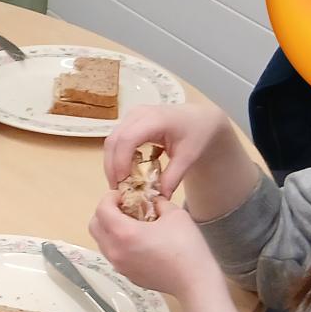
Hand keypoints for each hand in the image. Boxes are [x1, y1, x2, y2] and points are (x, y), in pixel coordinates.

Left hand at [88, 189, 218, 301]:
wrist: (195, 282)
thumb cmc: (186, 247)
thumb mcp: (175, 215)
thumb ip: (158, 203)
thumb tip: (152, 201)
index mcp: (123, 233)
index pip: (102, 209)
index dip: (109, 197)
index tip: (123, 195)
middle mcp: (115, 250)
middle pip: (94, 226)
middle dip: (105, 213)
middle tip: (124, 208)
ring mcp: (119, 266)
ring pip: (102, 242)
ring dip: (110, 230)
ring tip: (132, 225)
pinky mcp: (126, 275)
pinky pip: (113, 255)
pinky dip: (118, 244)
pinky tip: (139, 243)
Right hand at [101, 101, 238, 196]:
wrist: (199, 119)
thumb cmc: (196, 133)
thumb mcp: (188, 157)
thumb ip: (173, 177)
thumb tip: (159, 197)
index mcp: (155, 119)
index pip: (128, 139)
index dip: (120, 161)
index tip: (124, 182)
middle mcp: (138, 114)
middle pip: (113, 140)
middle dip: (112, 166)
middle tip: (118, 188)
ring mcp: (131, 116)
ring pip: (111, 141)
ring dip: (112, 163)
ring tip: (120, 183)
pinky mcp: (129, 122)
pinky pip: (116, 141)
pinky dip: (117, 158)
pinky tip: (125, 172)